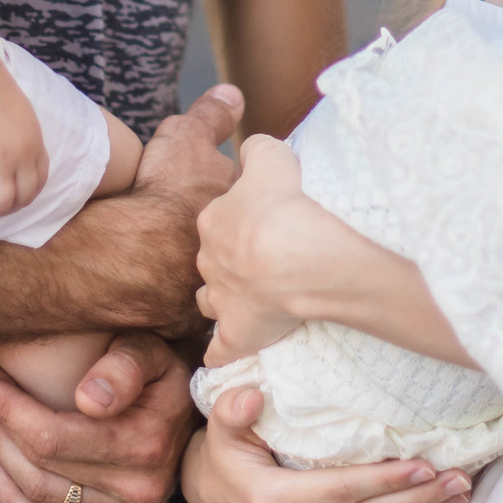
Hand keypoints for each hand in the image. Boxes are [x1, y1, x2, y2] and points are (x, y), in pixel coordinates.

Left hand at [0, 333, 196, 502]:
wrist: (193, 420)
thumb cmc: (163, 377)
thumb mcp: (151, 352)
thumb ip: (124, 365)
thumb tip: (88, 398)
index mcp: (144, 442)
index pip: (51, 435)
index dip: (6, 408)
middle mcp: (137, 488)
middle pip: (38, 464)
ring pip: (37, 496)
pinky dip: (12, 502)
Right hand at [41, 85, 243, 334]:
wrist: (120, 255)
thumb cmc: (156, 194)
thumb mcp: (183, 139)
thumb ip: (211, 118)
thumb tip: (234, 95)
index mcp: (240, 212)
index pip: (251, 205)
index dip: (240, 203)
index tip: (221, 201)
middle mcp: (234, 255)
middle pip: (239, 248)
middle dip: (233, 245)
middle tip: (200, 236)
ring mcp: (211, 292)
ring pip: (219, 287)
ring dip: (212, 281)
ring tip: (180, 271)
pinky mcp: (187, 325)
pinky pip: (187, 319)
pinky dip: (180, 311)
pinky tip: (167, 303)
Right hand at [179, 383, 469, 502]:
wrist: (209, 500)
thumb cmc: (224, 458)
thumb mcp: (220, 427)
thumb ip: (232, 410)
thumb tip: (252, 396)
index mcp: (269, 500)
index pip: (340, 491)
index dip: (384, 481)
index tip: (423, 464)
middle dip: (417, 501)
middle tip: (457, 480)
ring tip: (455, 497)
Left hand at [192, 134, 337, 364]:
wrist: (294, 258)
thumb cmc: (282, 205)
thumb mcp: (271, 156)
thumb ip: (258, 149)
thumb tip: (251, 149)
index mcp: (212, 221)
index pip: (218, 218)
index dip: (241, 220)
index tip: (262, 222)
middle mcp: (208, 261)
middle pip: (214, 258)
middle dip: (230, 259)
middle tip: (260, 258)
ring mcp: (220, 301)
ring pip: (209, 301)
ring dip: (222, 300)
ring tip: (246, 298)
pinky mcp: (235, 335)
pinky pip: (219, 350)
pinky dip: (221, 353)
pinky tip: (226, 353)